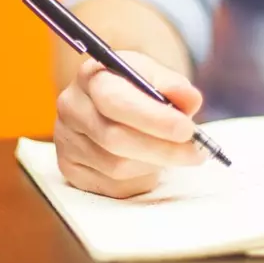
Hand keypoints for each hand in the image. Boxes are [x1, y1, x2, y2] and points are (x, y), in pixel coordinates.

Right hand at [54, 51, 205, 197]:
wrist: (109, 105)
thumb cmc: (136, 90)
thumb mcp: (155, 77)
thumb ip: (174, 85)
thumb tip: (189, 99)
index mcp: (91, 77)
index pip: (116, 100)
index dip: (152, 118)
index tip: (186, 129)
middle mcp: (72, 107)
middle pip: (114, 138)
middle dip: (162, 149)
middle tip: (196, 152)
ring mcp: (67, 141)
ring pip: (116, 166)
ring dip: (153, 164)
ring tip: (172, 154)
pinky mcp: (70, 169)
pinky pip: (112, 186)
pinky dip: (140, 178)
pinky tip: (148, 164)